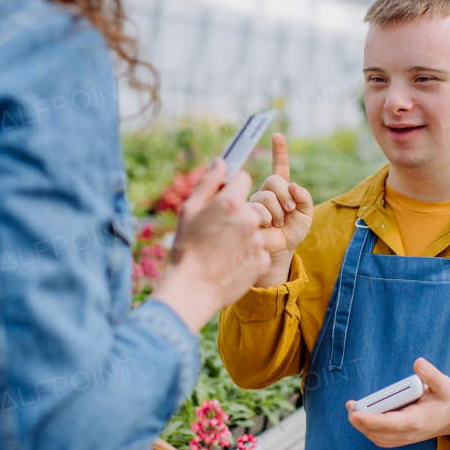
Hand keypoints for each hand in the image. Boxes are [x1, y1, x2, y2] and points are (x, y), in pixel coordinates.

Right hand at [152, 158, 270, 331]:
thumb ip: (208, 182)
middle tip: (218, 230)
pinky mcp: (263, 259)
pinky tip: (229, 262)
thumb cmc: (187, 247)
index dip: (233, 187)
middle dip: (237, 213)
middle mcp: (249, 218)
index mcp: (230, 202)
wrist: (194, 288)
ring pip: (254, 228)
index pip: (244, 178)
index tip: (224, 197)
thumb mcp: (190, 210)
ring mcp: (259, 240)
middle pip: (251, 204)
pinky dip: (246, 254)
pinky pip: (257, 249)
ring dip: (242, 234)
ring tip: (222, 249)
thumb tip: (221, 162)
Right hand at [248, 133, 313, 286]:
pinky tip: (267, 229)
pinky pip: (258, 210)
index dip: (279, 151)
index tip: (278, 136)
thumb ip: (304, 198)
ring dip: (277, 212)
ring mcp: (253, 203)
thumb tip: (294, 185)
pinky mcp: (246, 215)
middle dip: (284, 195)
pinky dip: (268, 220)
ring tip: (278, 225)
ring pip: (265, 196)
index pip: (279, 167)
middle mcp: (264, 193)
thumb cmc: (291, 234)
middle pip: (273, 181)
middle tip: (288, 210)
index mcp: (279, 190)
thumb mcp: (305, 215)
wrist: (278, 254)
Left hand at [345, 358, 449, 447]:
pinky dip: (369, 431)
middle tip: (350, 406)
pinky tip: (362, 418)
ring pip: (377, 438)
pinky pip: (381, 439)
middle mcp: (409, 432)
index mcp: (417, 420)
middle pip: (378, 433)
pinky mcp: (402, 438)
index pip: (389, 423)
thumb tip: (417, 362)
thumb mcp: (444, 384)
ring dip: (362, 427)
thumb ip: (431, 374)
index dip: (370, 420)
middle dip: (360, 422)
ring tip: (353, 410)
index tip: (355, 413)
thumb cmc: (447, 400)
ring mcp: (405, 438)